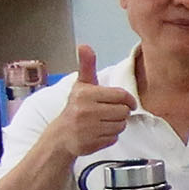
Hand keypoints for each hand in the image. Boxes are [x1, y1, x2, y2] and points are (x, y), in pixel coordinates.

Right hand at [53, 43, 132, 160]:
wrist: (60, 136)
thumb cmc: (76, 107)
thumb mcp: (81, 85)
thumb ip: (86, 66)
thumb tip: (84, 46)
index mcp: (86, 94)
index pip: (122, 96)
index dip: (127, 100)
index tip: (124, 102)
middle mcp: (86, 111)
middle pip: (124, 112)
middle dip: (120, 113)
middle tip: (107, 113)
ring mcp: (88, 129)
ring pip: (121, 126)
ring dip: (115, 125)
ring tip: (101, 122)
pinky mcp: (91, 143)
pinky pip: (114, 138)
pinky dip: (109, 137)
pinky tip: (97, 133)